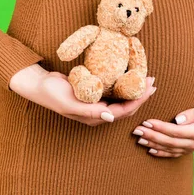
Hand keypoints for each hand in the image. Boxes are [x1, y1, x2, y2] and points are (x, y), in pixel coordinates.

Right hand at [9, 63, 156, 125]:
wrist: (40, 84)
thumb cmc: (53, 93)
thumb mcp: (69, 102)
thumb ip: (90, 110)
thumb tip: (111, 116)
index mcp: (95, 117)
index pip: (123, 111)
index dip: (138, 101)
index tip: (149, 88)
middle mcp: (99, 113)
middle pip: (126, 106)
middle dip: (142, 95)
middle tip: (153, 81)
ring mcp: (97, 104)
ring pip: (122, 100)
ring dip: (136, 90)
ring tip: (147, 79)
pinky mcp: (95, 95)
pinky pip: (115, 92)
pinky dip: (125, 85)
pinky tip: (132, 77)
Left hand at [131, 95, 193, 156]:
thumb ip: (193, 113)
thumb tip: (178, 119)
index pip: (175, 131)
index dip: (160, 128)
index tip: (147, 121)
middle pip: (169, 141)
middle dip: (152, 136)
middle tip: (137, 130)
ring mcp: (192, 147)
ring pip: (169, 148)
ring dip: (153, 144)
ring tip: (139, 139)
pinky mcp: (189, 148)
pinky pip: (173, 153)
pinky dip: (161, 153)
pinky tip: (150, 150)